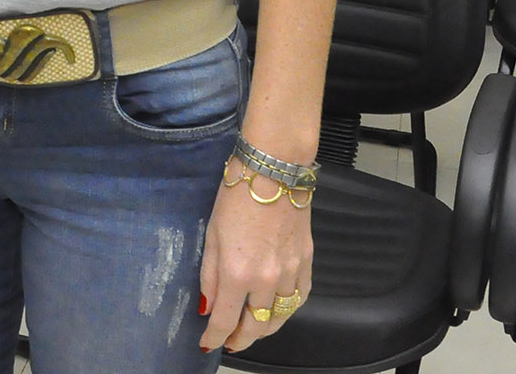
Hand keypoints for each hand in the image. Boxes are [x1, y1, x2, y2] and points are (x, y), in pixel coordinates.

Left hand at [198, 162, 314, 353]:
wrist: (274, 170)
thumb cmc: (236, 196)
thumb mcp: (212, 234)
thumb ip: (209, 275)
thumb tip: (208, 306)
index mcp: (237, 273)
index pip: (225, 320)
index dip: (215, 337)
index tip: (208, 344)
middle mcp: (267, 280)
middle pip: (256, 326)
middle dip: (241, 339)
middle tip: (230, 342)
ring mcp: (291, 273)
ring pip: (280, 318)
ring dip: (265, 329)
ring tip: (252, 331)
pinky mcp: (307, 262)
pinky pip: (299, 298)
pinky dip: (287, 310)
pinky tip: (277, 311)